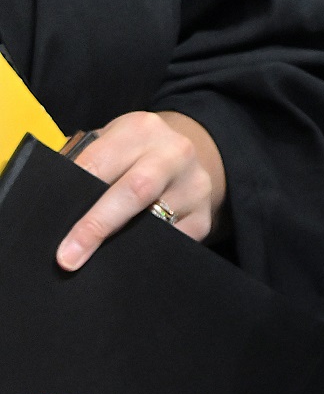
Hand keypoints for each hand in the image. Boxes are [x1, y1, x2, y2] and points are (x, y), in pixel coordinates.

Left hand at [59, 110, 225, 269]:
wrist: (189, 153)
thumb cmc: (135, 154)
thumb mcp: (112, 142)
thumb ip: (85, 163)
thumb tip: (50, 201)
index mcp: (140, 129)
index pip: (100, 162)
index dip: (74, 194)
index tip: (54, 226)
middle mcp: (173, 152)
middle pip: (134, 190)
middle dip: (97, 226)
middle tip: (68, 258)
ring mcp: (194, 185)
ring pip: (156, 221)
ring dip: (121, 244)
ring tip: (92, 264)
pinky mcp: (203, 217)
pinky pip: (173, 242)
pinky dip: (146, 254)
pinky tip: (126, 261)